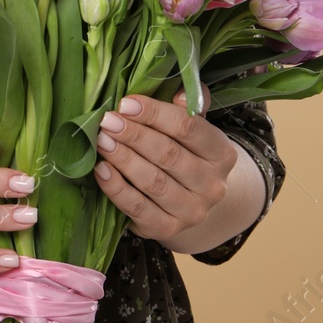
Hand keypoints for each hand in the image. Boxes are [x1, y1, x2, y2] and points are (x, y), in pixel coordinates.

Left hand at [93, 88, 236, 246]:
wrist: (190, 203)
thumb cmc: (186, 155)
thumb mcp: (194, 130)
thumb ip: (188, 108)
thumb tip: (179, 92)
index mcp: (222, 153)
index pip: (188, 128)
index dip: (155, 114)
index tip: (125, 103)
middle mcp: (212, 185)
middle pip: (169, 154)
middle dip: (134, 135)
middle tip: (107, 121)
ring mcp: (192, 211)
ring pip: (153, 182)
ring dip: (124, 159)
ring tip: (101, 141)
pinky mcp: (168, 229)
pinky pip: (139, 208)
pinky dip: (117, 189)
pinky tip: (101, 170)